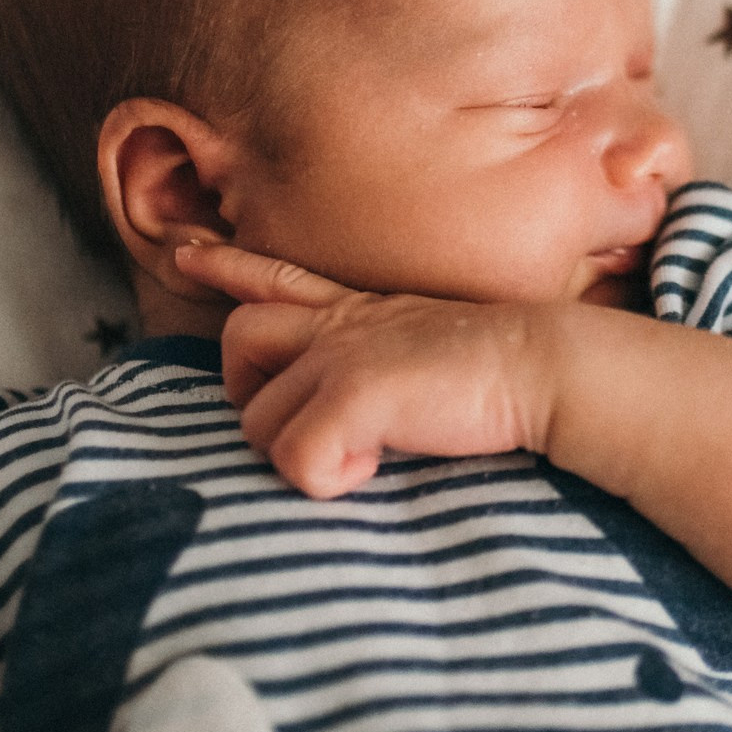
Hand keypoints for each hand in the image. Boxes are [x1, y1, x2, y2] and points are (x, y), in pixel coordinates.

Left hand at [174, 242, 560, 498]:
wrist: (544, 366)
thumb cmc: (498, 371)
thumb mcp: (424, 345)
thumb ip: (383, 361)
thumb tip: (361, 412)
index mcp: (359, 310)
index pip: (277, 277)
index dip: (227, 267)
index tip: (186, 252)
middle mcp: (339, 324)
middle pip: (239, 338)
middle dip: (249, 390)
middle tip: (298, 417)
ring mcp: (341, 356)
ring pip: (256, 418)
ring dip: (295, 446)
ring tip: (356, 453)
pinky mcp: (353, 395)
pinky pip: (298, 459)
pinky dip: (327, 479)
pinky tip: (370, 469)